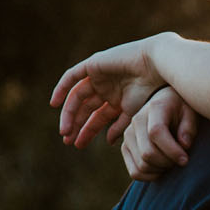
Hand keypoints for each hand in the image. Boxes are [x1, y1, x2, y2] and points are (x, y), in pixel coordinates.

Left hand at [50, 39, 165, 147]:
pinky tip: (54, 104)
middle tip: (67, 141)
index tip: (77, 145)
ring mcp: (99, 76)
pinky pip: (72, 77)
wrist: (155, 67)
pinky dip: (62, 88)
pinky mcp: (93, 65)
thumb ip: (119, 126)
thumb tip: (108, 141)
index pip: (97, 118)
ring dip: (69, 114)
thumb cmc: (151, 91)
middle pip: (85, 109)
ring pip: (77, 97)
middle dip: (76, 125)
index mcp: (118, 100)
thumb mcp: (134, 113)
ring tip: (64, 130)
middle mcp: (107, 88)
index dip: (87, 132)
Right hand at [121, 89, 199, 179]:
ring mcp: (128, 135)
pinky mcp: (125, 148)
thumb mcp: (191, 114)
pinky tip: (162, 169)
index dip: (172, 150)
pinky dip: (150, 176)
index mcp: (155, 108)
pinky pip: (135, 172)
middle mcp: (136, 121)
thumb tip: (184, 145)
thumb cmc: (182, 112)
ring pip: (142, 165)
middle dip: (168, 163)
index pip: (156, 132)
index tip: (185, 160)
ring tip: (172, 162)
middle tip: (180, 161)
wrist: (166, 106)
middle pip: (147, 153)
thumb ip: (189, 128)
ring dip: (160, 170)